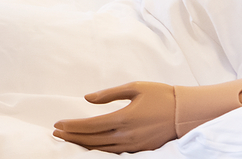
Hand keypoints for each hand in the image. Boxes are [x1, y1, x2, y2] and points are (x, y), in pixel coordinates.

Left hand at [53, 82, 177, 153]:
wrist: (185, 112)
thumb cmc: (161, 95)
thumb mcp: (134, 87)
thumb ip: (109, 94)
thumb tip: (87, 99)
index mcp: (124, 118)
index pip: (90, 125)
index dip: (72, 126)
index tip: (58, 125)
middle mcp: (126, 135)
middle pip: (92, 140)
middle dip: (72, 137)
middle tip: (56, 134)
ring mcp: (133, 145)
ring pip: (101, 149)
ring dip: (83, 145)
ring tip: (68, 141)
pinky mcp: (140, 150)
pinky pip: (114, 153)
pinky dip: (99, 151)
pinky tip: (90, 147)